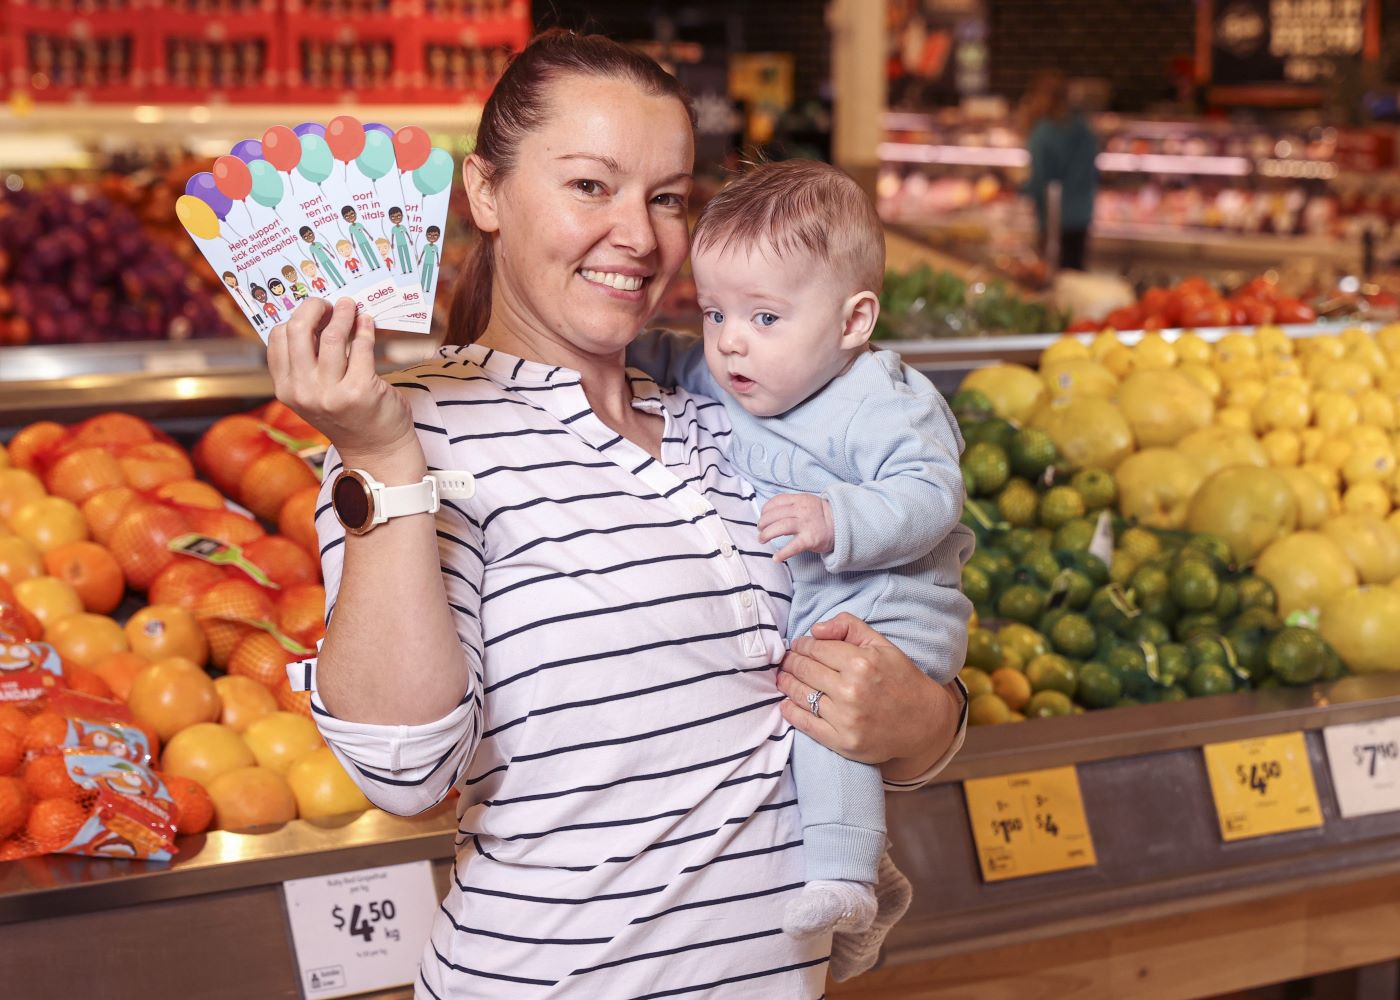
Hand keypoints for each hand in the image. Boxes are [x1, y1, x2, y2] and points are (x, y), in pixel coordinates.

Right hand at [266, 298, 418, 469]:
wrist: (376, 450)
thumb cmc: (347, 415)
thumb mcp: (314, 394)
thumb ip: (308, 363)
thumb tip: (316, 315)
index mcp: (286, 390)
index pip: (278, 338)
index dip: (296, 317)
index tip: (313, 311)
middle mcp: (304, 392)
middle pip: (299, 330)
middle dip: (314, 307)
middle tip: (329, 303)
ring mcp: (331, 393)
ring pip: (332, 336)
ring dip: (344, 313)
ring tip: (351, 306)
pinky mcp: (361, 391)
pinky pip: (362, 347)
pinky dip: (365, 328)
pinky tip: (367, 322)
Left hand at [758, 493, 834, 562]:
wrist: (842, 524)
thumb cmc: (820, 515)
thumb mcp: (807, 502)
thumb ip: (791, 505)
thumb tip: (770, 512)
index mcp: (799, 500)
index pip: (776, 501)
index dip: (765, 510)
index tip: (762, 517)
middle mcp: (801, 510)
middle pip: (775, 515)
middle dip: (763, 523)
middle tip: (760, 530)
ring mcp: (806, 525)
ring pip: (780, 527)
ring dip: (767, 534)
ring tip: (762, 540)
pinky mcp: (810, 539)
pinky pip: (793, 546)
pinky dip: (782, 553)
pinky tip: (776, 558)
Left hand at [777, 613, 960, 772]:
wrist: (923, 722)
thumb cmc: (901, 679)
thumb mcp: (882, 645)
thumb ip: (849, 627)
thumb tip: (815, 630)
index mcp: (862, 662)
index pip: (817, 648)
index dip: (803, 645)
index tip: (799, 645)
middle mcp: (852, 690)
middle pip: (805, 670)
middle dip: (792, 661)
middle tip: (787, 660)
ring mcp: (846, 719)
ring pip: (801, 695)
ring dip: (787, 683)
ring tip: (783, 677)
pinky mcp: (843, 742)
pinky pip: (806, 724)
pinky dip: (791, 712)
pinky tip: (786, 703)